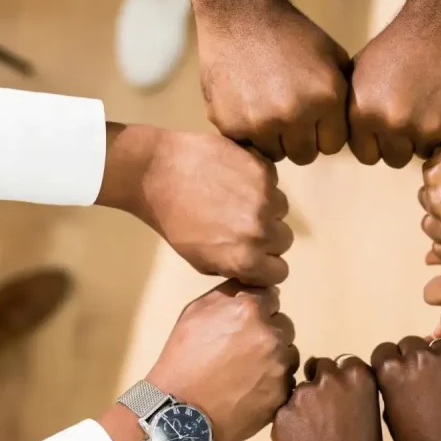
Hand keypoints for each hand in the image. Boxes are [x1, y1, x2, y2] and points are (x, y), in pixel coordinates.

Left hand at [99, 124, 292, 285]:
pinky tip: (233, 178)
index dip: (266, 264)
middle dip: (268, 235)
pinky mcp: (263, 168)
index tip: (254, 254)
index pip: (279, 272)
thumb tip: (257, 271)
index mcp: (245, 259)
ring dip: (266, 206)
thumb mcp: (200, 262)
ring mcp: (265, 197)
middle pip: (284, 239)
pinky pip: (273, 181)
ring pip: (281, 208)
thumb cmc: (172, 221)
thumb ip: (235, 268)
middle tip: (240, 223)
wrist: (156, 173)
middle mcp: (261, 230)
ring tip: (235, 198)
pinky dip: (259, 180)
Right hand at [148, 280, 298, 440]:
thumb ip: (228, 293)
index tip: (241, 325)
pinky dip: (274, 381)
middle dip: (267, 333)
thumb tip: (251, 286)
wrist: (181, 412)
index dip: (255, 310)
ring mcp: (280, 365)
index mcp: (250, 309)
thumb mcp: (195, 313)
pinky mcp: (284, 391)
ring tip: (246, 372)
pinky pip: (287, 379)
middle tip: (241, 351)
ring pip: (288, 352)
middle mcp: (271, 333)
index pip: (270, 297)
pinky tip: (251, 389)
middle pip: (282, 324)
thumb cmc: (182, 358)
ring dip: (274, 357)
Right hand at [195, 0, 348, 165]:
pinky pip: (246, 145)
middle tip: (288, 112)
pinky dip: (247, 130)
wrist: (240, 14)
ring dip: (273, 138)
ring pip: (275, 154)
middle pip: (304, 155)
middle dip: (299, 138)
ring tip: (267, 106)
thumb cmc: (291, 34)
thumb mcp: (332, 57)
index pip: (332, 145)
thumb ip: (345, 96)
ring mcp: (260, 122)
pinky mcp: (230, 124)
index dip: (323, 131)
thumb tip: (356, 128)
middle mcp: (294, 115)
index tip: (313, 115)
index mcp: (325, 99)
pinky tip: (246, 102)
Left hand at [272, 356, 382, 440]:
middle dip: (320, 382)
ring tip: (310, 433)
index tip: (341, 394)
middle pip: (320, 366)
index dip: (341, 378)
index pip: (346, 362)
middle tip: (323, 410)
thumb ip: (354, 397)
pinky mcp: (281, 412)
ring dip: (304, 403)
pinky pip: (285, 410)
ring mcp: (302, 394)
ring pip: (300, 389)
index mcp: (360, 378)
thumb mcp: (370, 420)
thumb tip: (341, 393)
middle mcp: (330, 378)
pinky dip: (290, 422)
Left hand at [348, 7, 440, 167]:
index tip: (388, 119)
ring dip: (428, 136)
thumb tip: (343, 142)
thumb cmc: (399, 46)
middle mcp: (395, 123)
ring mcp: (431, 128)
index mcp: (365, 113)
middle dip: (402, 141)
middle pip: (396, 158)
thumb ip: (352, 112)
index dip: (377, 139)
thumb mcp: (359, 74)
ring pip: (424, 153)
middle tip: (413, 110)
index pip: (367, 154)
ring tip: (432, 102)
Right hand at [371, 337, 440, 440]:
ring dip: (438, 362)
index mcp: (392, 370)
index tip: (397, 379)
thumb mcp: (390, 419)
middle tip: (422, 385)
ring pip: (439, 347)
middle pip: (411, 343)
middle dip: (412, 360)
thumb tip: (396, 374)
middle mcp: (421, 355)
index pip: (384, 350)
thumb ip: (390, 388)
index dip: (389, 365)